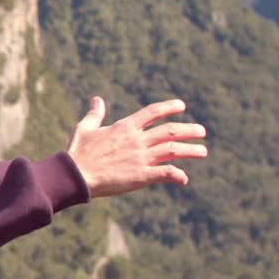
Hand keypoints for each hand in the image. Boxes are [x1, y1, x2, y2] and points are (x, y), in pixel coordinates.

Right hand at [67, 97, 207, 198]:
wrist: (76, 175)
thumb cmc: (78, 152)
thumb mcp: (85, 129)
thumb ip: (94, 114)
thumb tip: (97, 99)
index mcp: (124, 128)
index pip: (152, 112)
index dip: (169, 107)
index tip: (181, 106)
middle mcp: (137, 140)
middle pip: (169, 131)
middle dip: (188, 130)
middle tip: (202, 131)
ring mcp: (141, 158)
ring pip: (173, 150)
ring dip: (190, 149)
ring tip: (202, 151)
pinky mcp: (141, 176)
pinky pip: (166, 173)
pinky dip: (177, 175)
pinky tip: (184, 178)